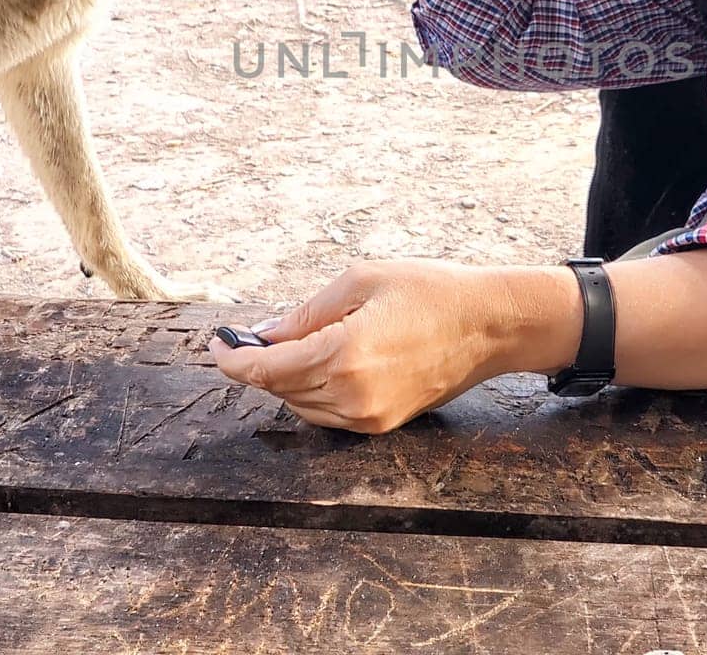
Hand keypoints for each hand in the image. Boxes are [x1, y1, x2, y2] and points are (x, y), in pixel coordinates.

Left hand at [206, 258, 505, 433]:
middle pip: (279, 388)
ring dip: (283, 380)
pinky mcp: (382, 425)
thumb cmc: (430, 291)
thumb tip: (265, 335)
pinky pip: (327, 415)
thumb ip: (307, 313)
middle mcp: (353, 395)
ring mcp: (368, 416)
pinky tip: (314, 365)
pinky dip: (310, 393)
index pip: (266, 369)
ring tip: (283, 347)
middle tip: (245, 338)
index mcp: (344, 354)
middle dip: (257, 364)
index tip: (217, 343)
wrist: (490, 325)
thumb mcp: (361, 281)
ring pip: (300, 406)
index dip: (234, 358)